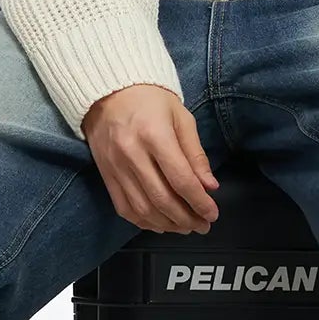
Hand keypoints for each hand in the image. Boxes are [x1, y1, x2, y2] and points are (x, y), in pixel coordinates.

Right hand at [81, 85, 219, 233]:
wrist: (108, 92)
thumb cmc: (150, 100)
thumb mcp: (181, 118)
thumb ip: (195, 154)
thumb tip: (210, 186)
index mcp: (154, 135)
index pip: (180, 179)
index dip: (199, 202)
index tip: (213, 214)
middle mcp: (131, 154)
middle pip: (162, 199)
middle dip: (186, 219)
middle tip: (203, 226)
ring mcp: (115, 167)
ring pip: (143, 209)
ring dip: (167, 224)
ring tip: (186, 227)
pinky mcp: (105, 175)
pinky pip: (124, 208)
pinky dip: (144, 222)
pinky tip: (161, 224)